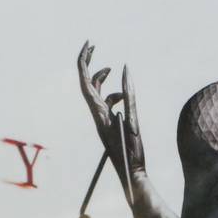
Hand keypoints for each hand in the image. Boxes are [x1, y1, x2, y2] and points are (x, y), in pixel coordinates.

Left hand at [77, 42, 146, 191]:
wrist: (130, 174)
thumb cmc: (132, 151)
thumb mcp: (133, 119)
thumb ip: (129, 94)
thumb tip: (125, 69)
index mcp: (98, 113)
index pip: (86, 81)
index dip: (84, 61)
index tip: (89, 44)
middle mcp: (96, 115)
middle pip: (87, 83)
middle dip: (89, 63)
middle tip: (93, 45)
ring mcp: (101, 119)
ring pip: (96, 92)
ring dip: (103, 78)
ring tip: (114, 69)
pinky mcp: (108, 124)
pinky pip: (106, 102)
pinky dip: (114, 93)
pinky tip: (124, 96)